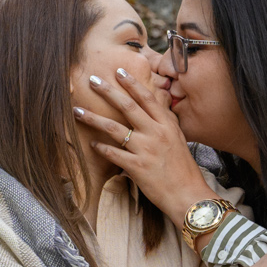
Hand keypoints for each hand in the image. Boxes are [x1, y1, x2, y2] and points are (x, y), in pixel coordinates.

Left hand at [76, 67, 216, 217]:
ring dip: (93, 118)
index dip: (132, 83)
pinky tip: (91, 143)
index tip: (118, 71)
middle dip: (108, 91)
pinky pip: (113, 153)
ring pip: (114, 128)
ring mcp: (145, 149)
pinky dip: (100, 148)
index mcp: (166, 124)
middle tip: (92, 80)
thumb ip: (165, 121)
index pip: (146, 98)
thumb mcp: (178, 138)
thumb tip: (156, 104)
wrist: (188, 195)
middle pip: (127, 106)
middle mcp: (155, 133)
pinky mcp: (136, 167)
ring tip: (77, 110)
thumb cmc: (183, 168)